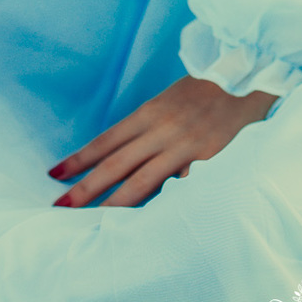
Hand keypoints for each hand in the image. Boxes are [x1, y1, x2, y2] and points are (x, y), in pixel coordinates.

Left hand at [48, 76, 278, 207]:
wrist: (246, 74)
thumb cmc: (204, 90)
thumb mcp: (169, 101)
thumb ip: (147, 127)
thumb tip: (119, 156)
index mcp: (150, 112)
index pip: (106, 140)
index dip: (79, 158)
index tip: (54, 175)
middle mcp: (161, 130)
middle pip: (116, 164)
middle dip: (85, 188)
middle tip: (58, 208)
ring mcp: (184, 147)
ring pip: (142, 181)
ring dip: (113, 203)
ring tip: (91, 222)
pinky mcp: (208, 161)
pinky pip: (182, 189)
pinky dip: (164, 206)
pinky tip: (149, 227)